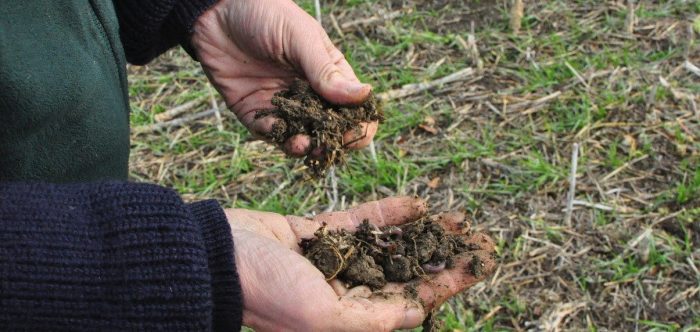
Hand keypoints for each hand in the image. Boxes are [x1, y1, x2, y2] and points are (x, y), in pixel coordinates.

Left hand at [192, 0, 377, 156]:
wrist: (216, 12)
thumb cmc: (266, 14)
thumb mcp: (301, 39)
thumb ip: (327, 72)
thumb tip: (365, 96)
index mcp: (331, 74)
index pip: (355, 108)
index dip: (359, 124)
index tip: (355, 130)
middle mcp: (310, 94)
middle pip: (330, 129)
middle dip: (332, 142)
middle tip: (328, 145)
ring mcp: (283, 106)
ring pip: (302, 137)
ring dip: (306, 146)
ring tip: (305, 145)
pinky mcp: (256, 113)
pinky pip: (271, 133)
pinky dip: (278, 138)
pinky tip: (282, 134)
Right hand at [224, 197, 495, 330]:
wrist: (213, 256)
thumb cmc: (265, 293)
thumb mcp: (322, 317)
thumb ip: (373, 319)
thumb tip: (417, 315)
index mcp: (349, 318)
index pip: (411, 301)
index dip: (449, 283)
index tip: (480, 262)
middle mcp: (344, 293)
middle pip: (407, 273)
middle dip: (443, 256)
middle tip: (477, 237)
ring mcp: (331, 262)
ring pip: (389, 247)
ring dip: (422, 234)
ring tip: (455, 218)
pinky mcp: (315, 235)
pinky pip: (360, 224)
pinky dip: (388, 215)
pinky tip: (418, 204)